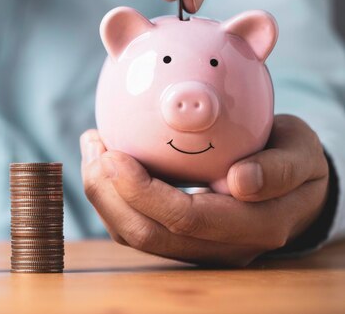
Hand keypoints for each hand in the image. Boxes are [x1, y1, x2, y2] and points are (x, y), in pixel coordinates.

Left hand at [80, 115, 329, 265]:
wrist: (295, 189)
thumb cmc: (295, 160)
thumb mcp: (302, 154)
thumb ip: (281, 168)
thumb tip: (242, 181)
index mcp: (255, 226)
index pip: (185, 219)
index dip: (142, 191)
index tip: (113, 153)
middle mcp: (223, 248)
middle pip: (148, 234)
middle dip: (108, 193)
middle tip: (94, 146)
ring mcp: (199, 249)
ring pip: (135, 236)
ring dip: (103, 195)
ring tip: (93, 149)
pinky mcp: (181, 241)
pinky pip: (137, 228)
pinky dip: (113, 198)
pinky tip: (105, 163)